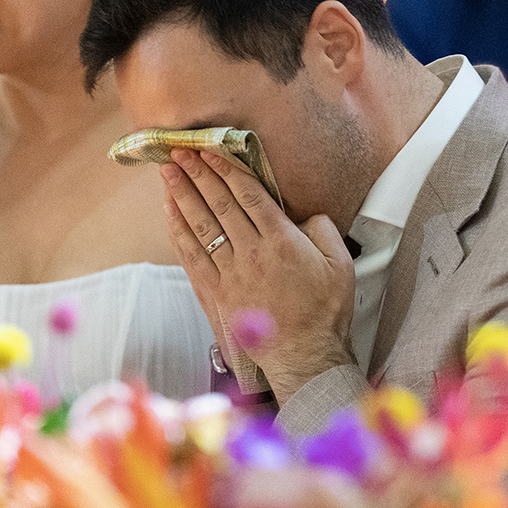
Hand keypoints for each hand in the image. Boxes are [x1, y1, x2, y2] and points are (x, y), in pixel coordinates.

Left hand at [161, 148, 355, 400]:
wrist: (304, 355)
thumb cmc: (324, 310)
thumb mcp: (340, 262)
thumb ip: (322, 229)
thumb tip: (304, 214)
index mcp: (281, 240)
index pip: (248, 195)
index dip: (227, 170)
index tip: (211, 151)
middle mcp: (251, 252)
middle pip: (219, 204)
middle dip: (198, 174)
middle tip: (180, 152)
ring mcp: (230, 273)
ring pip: (201, 226)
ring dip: (182, 196)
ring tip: (168, 173)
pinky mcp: (216, 293)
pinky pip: (191, 256)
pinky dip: (178, 232)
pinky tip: (170, 214)